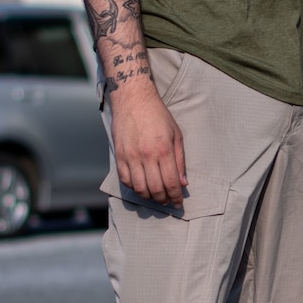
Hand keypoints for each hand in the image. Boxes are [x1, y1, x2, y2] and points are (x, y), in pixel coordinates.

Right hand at [109, 78, 186, 204]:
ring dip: (149, 197)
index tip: (179, 203)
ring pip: (139, 188)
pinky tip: (142, 186)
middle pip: (155, 189)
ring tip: (156, 196)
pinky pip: (125, 180)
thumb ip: (180, 161)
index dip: (176, 197)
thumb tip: (183, 183)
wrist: (134, 100)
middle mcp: (146, 156)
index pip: (170, 183)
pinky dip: (134, 187)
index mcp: (163, 150)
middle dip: (163, 200)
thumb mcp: (176, 135)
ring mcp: (130, 156)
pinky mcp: (119, 155)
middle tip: (168, 201)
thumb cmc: (158, 116)